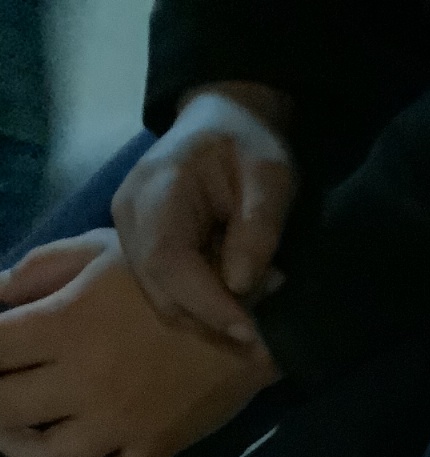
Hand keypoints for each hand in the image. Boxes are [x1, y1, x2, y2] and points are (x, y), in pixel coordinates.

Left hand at [0, 229, 279, 456]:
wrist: (251, 315)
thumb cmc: (172, 275)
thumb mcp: (99, 251)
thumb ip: (38, 272)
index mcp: (64, 323)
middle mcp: (84, 381)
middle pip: (4, 411)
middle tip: (2, 392)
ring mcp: (121, 423)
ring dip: (22, 450)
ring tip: (22, 433)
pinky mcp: (155, 449)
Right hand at [112, 84, 296, 345]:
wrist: (221, 124)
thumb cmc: (247, 144)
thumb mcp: (270, 175)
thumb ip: (258, 228)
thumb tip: (239, 284)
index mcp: (155, 190)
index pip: (167, 263)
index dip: (207, 304)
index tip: (250, 330)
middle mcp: (130, 218)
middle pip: (162, 294)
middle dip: (215, 318)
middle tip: (267, 308)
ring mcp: (131, 238)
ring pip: (167, 303)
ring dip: (214, 314)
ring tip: (260, 289)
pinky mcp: (143, 253)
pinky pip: (172, 296)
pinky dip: (208, 305)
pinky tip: (240, 288)